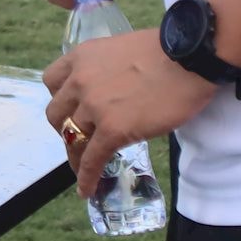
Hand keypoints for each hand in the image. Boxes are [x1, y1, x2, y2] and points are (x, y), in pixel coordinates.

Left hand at [44, 29, 217, 196]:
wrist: (189, 59)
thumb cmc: (166, 51)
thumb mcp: (120, 50)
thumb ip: (105, 69)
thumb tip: (112, 88)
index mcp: (81, 57)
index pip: (52, 81)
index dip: (60, 99)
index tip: (71, 110)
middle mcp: (79, 81)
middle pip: (56, 114)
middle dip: (65, 128)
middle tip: (82, 138)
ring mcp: (94, 107)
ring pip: (72, 138)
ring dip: (75, 155)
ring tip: (82, 168)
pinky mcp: (112, 130)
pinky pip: (91, 159)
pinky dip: (87, 178)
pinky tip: (87, 190)